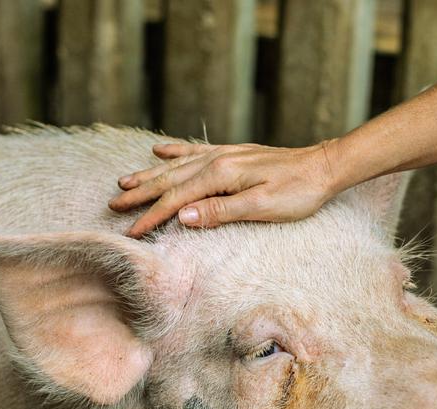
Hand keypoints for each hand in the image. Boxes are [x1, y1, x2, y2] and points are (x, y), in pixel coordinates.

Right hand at [109, 142, 340, 237]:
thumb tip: (183, 217)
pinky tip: (159, 150)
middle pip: (170, 180)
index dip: (152, 216)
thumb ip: (220, 212)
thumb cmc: (298, 193)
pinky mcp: (233, 154)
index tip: (131, 231)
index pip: (178, 200)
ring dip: (150, 174)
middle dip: (140, 193)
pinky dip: (174, 151)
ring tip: (124, 180)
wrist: (323, 167)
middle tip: (113, 204)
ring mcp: (224, 155)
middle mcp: (218, 160)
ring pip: (177, 165)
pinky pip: (195, 151)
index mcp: (222, 176)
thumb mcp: (261, 208)